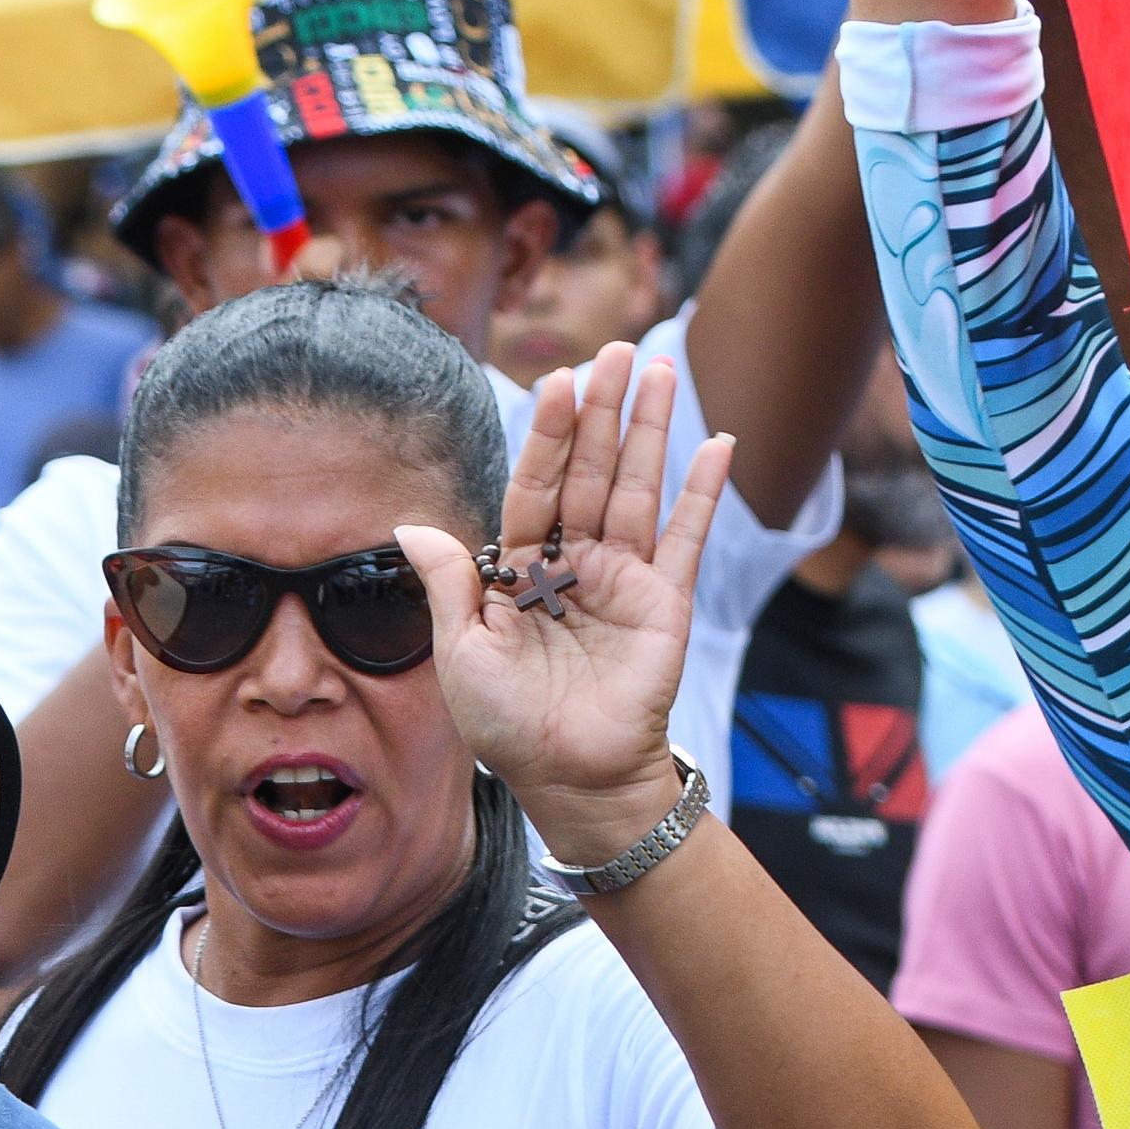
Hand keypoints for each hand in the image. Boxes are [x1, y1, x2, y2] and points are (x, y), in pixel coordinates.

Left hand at [392, 341, 729, 863]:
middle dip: (601, 411)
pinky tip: (718, 443)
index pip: (534, 487)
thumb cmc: (507, 725)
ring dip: (649, 429)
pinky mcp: (666, 600)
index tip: (556, 383)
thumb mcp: (460, 653)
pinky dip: (702, 491)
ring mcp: (623, 577)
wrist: (570, 779)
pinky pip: (686, 535)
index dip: (544, 437)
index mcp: (518, 570)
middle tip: (616, 349)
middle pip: (588, 471)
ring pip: (635, 487)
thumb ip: (449, 583)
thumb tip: (411, 525)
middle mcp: (572, 563)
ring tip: (660, 369)